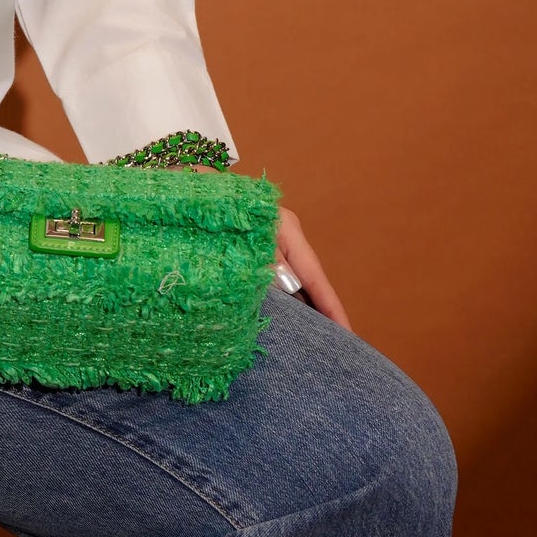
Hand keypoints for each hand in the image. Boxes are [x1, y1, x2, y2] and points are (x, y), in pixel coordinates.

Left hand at [187, 165, 352, 328]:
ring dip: (296, 309)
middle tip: (332, 349)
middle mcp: (284, 237)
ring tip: (309, 343)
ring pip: (289, 283)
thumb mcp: (244, 241)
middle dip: (318, 314)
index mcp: (288, 230)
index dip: (331, 307)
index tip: (348, 334)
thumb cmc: (218, 208)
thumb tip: (284, 295)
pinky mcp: (255, 252)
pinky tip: (280, 323)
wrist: (188, 187)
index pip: (316, 276)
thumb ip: (266, 267)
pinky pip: (273, 280)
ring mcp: (271, 244)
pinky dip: (277, 300)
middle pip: (307, 282)